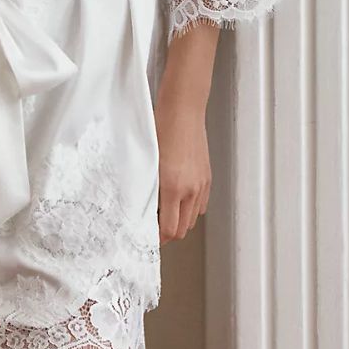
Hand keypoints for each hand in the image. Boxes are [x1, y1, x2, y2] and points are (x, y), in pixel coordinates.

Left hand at [154, 97, 210, 242]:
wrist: (182, 109)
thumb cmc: (160, 128)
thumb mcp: (146, 160)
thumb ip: (146, 188)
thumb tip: (141, 207)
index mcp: (172, 187)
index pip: (168, 230)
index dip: (157, 238)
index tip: (147, 236)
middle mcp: (190, 189)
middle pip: (182, 229)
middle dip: (167, 232)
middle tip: (152, 226)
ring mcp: (201, 184)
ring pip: (192, 219)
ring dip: (179, 220)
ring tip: (164, 211)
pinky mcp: (207, 177)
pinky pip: (201, 205)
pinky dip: (190, 208)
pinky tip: (178, 199)